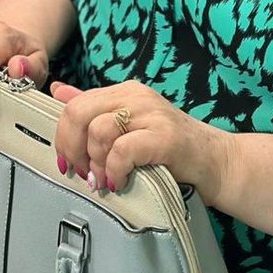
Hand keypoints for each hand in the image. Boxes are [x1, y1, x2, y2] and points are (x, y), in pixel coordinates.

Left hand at [50, 80, 231, 201]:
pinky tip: (119, 182)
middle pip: (80, 113)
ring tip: (103, 181)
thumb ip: (94, 109)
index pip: (75, 104)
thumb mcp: (128, 126)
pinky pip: (122, 150)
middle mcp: (136, 96)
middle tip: (82, 173)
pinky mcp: (165, 136)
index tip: (66, 162)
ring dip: (95, 164)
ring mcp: (151, 114)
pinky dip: (114, 171)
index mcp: (124, 92)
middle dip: (72, 148)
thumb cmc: (170, 150)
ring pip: (99, 131)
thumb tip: (58, 90)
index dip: (63, 136)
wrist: (215, 163)